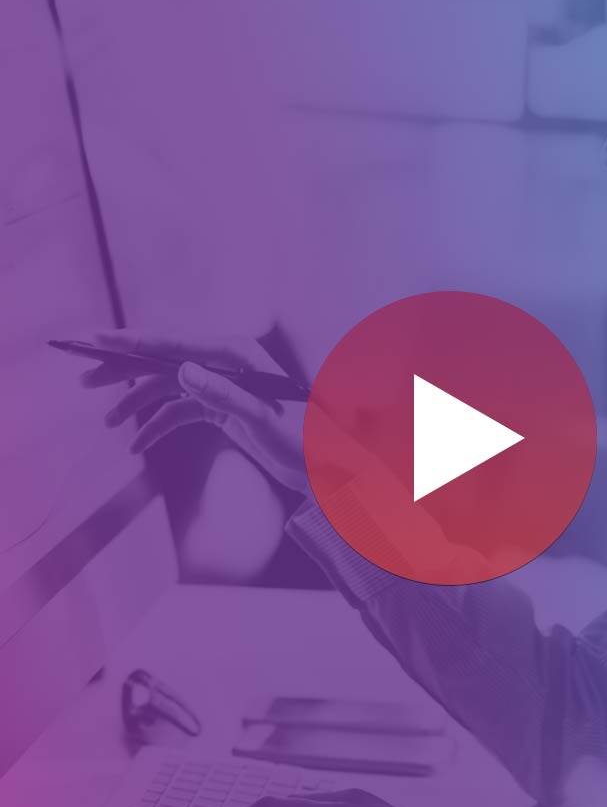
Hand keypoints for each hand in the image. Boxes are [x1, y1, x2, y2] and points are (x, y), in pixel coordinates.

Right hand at [86, 330, 307, 491]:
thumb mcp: (261, 418)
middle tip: (85, 380)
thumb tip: (181, 371)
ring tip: (108, 423)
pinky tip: (139, 443)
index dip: (134, 341)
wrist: (321, 466)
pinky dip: (159, 425)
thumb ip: (222, 395)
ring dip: (137, 403)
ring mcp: (222, 386)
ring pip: (168, 387)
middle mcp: (226, 364)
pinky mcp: (221, 408)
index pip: (176, 344)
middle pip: (165, 360)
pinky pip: (180, 411)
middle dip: (125, 370)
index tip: (96, 340)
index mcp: (237, 355)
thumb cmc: (300, 439)